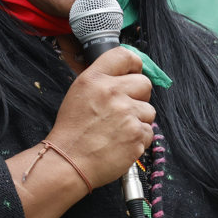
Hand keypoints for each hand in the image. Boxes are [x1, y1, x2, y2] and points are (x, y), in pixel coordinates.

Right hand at [46, 47, 153, 187]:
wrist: (68, 162)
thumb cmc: (71, 132)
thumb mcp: (78, 94)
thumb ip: (101, 82)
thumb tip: (124, 75)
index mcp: (95, 79)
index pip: (124, 55)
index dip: (134, 64)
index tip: (134, 71)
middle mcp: (112, 92)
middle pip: (144, 83)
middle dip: (140, 95)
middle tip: (126, 108)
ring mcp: (127, 113)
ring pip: (149, 110)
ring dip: (138, 120)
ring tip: (119, 130)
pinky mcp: (137, 134)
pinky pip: (149, 131)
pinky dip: (139, 139)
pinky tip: (121, 143)